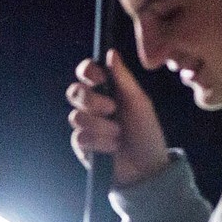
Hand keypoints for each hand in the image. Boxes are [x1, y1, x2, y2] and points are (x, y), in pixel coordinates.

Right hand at [66, 49, 169, 186]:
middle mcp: (93, 106)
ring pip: (77, 116)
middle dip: (91, 100)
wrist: (147, 168)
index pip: (86, 73)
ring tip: (118, 134)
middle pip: (74, 92)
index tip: (98, 78)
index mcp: (107, 91)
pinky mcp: (81, 146)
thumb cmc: (146, 133)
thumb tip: (111, 52)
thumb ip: (123, 79)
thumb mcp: (139, 103)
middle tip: (111, 109)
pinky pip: (80, 137)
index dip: (87, 71)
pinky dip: (99, 142)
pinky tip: (111, 148)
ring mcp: (85, 126)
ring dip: (101, 126)